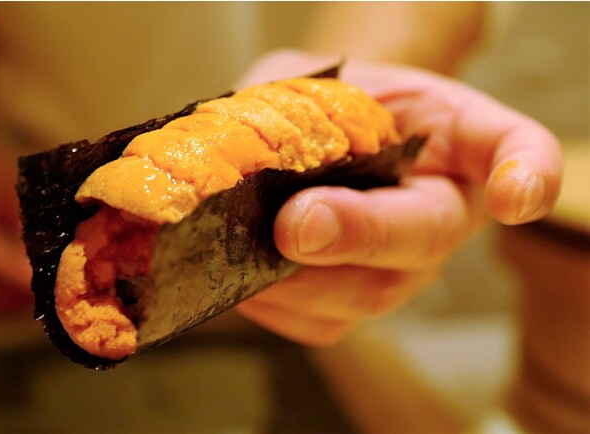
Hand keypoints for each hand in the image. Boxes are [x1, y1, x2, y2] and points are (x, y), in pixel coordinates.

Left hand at [236, 50, 561, 345]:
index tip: (514, 196)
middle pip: (422, 239)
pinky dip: (272, 304)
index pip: (516, 152)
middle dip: (355, 236)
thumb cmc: (332, 107)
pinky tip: (241, 274)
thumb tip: (258, 165)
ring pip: (365, 295)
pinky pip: (318, 322)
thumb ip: (302, 106)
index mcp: (456, 143)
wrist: (319, 146)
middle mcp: (440, 214)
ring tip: (242, 251)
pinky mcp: (352, 306)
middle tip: (294, 225)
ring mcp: (401, 269)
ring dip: (298, 280)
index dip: (526, 174)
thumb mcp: (318, 81)